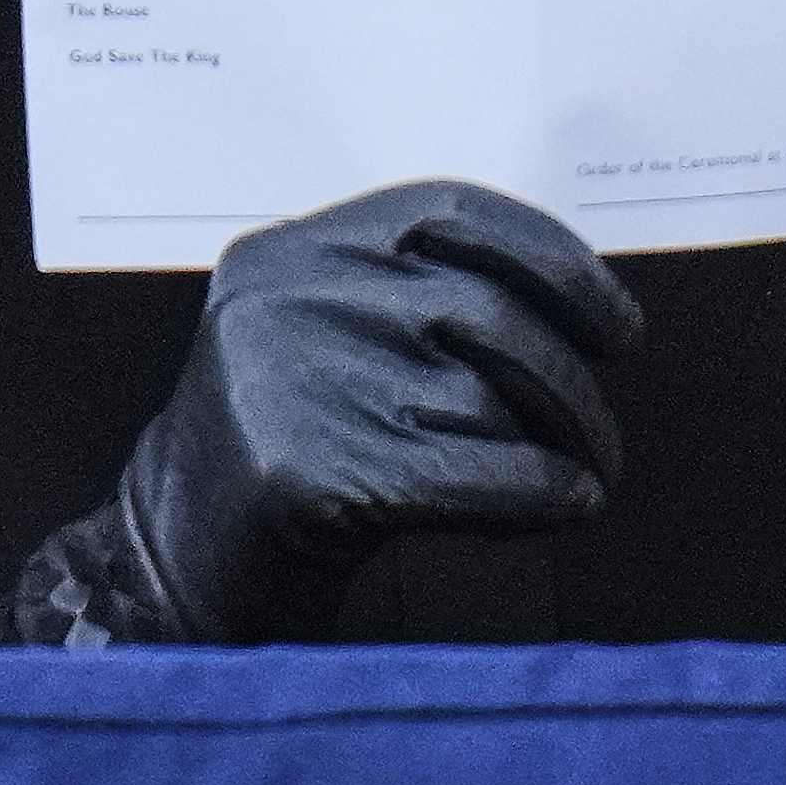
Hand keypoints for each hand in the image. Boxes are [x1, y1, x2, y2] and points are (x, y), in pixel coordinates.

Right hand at [0, 180, 644, 646]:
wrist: (166, 572)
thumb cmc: (287, 453)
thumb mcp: (332, 339)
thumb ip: (423, 297)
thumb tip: (591, 304)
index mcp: (295, 246)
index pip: (458, 212)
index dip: (559, 261)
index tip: (619, 328)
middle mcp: (285, 297)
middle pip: (491, 314)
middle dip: (572, 384)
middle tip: (605, 440)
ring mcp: (285, 381)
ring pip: (487, 395)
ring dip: (560, 445)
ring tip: (582, 479)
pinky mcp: (301, 472)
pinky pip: (472, 471)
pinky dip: (538, 492)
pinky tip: (563, 504)